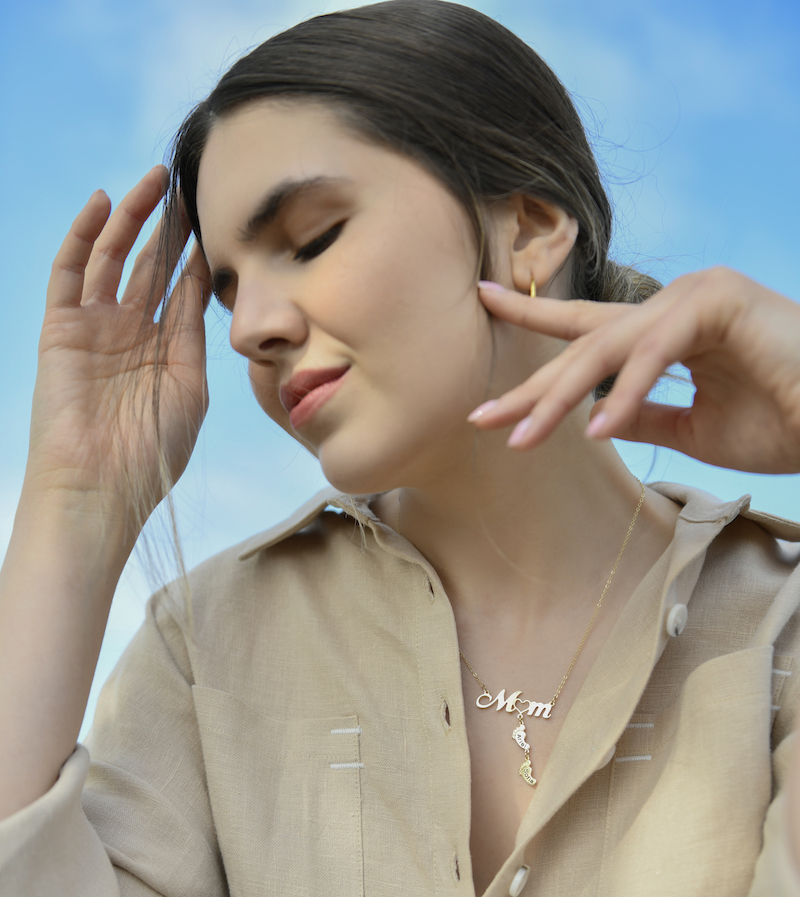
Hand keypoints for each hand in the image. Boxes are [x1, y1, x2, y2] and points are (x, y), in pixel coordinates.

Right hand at [27, 166, 211, 520]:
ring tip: (157, 182)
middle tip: (190, 188)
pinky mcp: (61, 326)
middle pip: (150, 266)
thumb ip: (194, 336)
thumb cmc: (154, 449)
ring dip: (133, 219)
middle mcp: (130, 333)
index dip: (199, 254)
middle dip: (170, 229)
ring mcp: (95, 327)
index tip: (219, 220)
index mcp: (165, 350)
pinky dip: (84, 235)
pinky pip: (70, 270)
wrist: (101, 485)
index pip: (183, 289)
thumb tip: (205, 288)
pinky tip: (104, 202)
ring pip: (114, 258)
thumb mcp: (190, 388)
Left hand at [469, 267, 799, 474]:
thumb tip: (594, 421)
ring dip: (561, 399)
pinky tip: (597, 428)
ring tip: (521, 439)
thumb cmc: (783, 421)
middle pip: (582, 344)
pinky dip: (625, 391)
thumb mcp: (691, 427)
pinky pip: (653, 351)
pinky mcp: (718, 300)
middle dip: (531, 386)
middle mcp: (672, 305)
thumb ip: (643, 414)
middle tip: (481, 416)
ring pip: (606, 349)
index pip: (586, 328)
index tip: (481, 303)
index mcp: (664, 330)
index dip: (533, 317)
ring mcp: (694, 296)